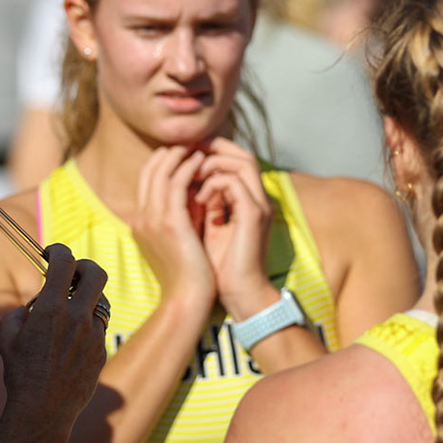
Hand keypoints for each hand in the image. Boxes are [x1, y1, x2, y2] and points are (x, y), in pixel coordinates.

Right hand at [0, 242, 109, 442]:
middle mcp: (77, 316)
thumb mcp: (7, 338)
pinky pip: (98, 327)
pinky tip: (71, 341)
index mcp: (51, 308)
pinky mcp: (101, 350)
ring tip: (68, 314)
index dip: (58, 250)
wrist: (42, 411)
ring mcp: (93, 333)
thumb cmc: (19, 374)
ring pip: (100, 301)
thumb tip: (32, 305)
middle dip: (84, 266)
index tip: (52, 252)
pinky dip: (87, 326)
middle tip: (72, 273)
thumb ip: (20, 312)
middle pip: (96, 272)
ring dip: (85, 300)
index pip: (64, 261)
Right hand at [128, 145, 216, 312]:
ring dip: (179, 154)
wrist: (188, 299)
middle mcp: (141, 217)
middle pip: (149, 171)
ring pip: (161, 172)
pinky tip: (201, 160)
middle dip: (168, 152)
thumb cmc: (189, 273)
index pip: (146, 181)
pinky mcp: (170, 222)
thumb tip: (195, 194)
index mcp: (141, 222)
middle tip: (189, 142)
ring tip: (196, 146)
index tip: (182, 152)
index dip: (162, 162)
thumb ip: (181, 216)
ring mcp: (152, 219)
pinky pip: (176, 182)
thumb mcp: (180, 238)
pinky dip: (188, 167)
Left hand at [194, 139, 275, 321]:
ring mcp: (259, 205)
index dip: (213, 151)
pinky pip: (235, 183)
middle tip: (187, 152)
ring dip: (213, 164)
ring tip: (190, 176)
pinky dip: (213, 184)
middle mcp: (258, 199)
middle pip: (244, 154)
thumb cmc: (220, 268)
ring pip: (243, 162)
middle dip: (215, 149)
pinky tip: (197, 198)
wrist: (239, 294)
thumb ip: (203, 204)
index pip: (237, 161)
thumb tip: (182, 184)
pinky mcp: (254, 215)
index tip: (185, 153)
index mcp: (248, 201)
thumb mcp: (207, 228)